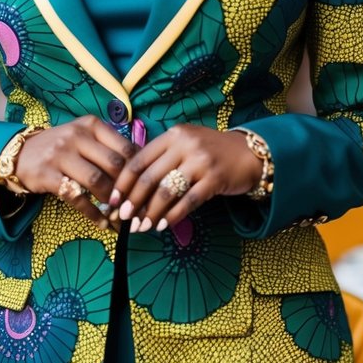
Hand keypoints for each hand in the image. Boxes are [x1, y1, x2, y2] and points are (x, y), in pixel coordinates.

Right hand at [14, 116, 135, 227]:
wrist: (21, 154)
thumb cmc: (62, 147)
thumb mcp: (84, 137)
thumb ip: (110, 147)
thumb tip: (142, 169)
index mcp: (91, 125)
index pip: (125, 147)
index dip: (138, 170)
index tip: (145, 188)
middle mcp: (76, 136)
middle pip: (114, 164)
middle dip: (128, 188)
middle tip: (135, 205)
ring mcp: (60, 154)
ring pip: (97, 181)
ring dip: (112, 202)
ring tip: (120, 215)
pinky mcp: (48, 175)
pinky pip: (77, 197)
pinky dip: (93, 214)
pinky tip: (102, 223)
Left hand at [110, 126, 261, 232]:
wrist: (249, 154)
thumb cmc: (211, 152)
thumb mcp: (185, 144)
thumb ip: (162, 157)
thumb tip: (131, 188)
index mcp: (173, 135)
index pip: (139, 159)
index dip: (123, 182)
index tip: (113, 200)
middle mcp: (185, 144)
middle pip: (149, 177)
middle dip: (133, 201)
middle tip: (124, 218)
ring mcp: (201, 161)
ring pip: (167, 191)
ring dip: (151, 213)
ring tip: (142, 227)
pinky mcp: (215, 179)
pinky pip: (187, 201)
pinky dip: (172, 216)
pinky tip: (163, 225)